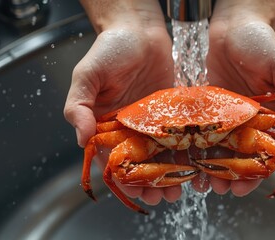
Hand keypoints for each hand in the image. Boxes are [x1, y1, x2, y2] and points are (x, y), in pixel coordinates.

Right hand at [64, 1, 178, 204]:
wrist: (140, 29)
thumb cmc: (111, 48)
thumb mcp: (87, 75)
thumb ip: (78, 106)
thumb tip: (80, 139)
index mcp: (108, 124)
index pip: (114, 158)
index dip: (124, 178)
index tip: (136, 192)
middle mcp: (132, 126)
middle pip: (142, 162)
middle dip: (152, 183)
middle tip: (164, 196)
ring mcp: (155, 120)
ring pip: (164, 154)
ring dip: (171, 173)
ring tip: (182, 187)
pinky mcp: (175, 111)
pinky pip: (182, 135)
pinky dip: (188, 151)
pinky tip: (196, 163)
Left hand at [190, 0, 274, 195]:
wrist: (232, 23)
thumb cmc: (261, 42)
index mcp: (267, 117)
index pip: (264, 153)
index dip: (256, 173)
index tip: (246, 187)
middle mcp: (243, 121)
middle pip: (236, 157)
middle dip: (229, 177)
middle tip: (220, 189)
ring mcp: (220, 116)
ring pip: (214, 150)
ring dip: (208, 169)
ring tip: (201, 182)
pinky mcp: (200, 107)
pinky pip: (195, 132)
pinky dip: (191, 149)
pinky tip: (185, 161)